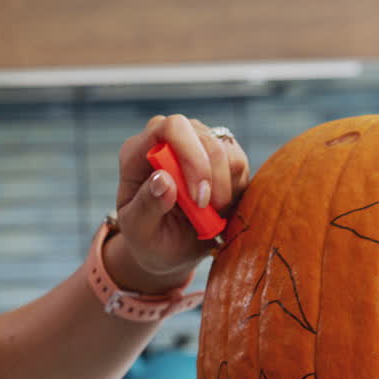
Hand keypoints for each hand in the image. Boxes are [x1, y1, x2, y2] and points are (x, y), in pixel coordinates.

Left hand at [109, 114, 249, 293]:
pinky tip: (219, 209)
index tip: (197, 197)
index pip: (170, 128)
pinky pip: (239, 164)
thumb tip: (162, 179)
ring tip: (209, 214)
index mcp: (138, 152)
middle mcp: (168, 141)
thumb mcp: (139, 230)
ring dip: (225, 187)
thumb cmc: (146, 238)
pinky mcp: (219, 159)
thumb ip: (147, 205)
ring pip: (226, 150)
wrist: (166, 250)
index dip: (191, 156)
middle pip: (204, 137)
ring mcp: (195, 147)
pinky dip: (235, 190)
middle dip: (212, 177)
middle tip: (206, 210)